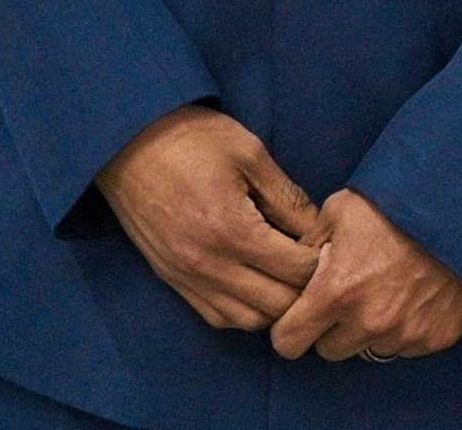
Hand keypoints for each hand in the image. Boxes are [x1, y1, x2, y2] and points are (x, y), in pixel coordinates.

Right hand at [95, 103, 320, 329]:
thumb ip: (288, 197)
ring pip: (248, 320)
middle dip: (304, 286)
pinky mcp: (172, 280)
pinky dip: (244, 310)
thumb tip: (319, 228)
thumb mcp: (251, 154)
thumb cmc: (194, 139)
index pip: (296, 270)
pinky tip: (257, 281)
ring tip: (287, 271)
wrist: (129, 142)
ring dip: (275, 304)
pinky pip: (217, 316)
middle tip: (315, 258)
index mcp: (231, 231)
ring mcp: (187, 279)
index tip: (331, 240)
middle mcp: (208, 266)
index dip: (322, 258)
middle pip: (276, 305)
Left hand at [270, 188, 461, 361]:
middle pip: (329, 350)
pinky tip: (414, 292)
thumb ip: (309, 246)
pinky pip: (405, 346)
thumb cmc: (397, 201)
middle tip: (350, 291)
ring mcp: (405, 333)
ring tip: (388, 285)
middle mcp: (368, 322)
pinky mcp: (436, 336)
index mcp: (337, 292)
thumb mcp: (340, 209)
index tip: (301, 313)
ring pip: (368, 348)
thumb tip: (294, 268)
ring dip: (370, 327)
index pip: (288, 342)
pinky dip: (405, 327)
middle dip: (333, 325)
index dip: (290, 326)